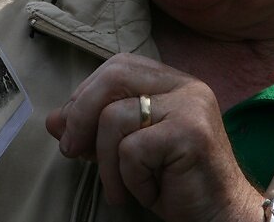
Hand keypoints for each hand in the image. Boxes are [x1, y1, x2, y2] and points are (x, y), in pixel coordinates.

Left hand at [45, 53, 263, 221]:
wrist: (219, 214)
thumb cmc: (174, 181)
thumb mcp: (125, 150)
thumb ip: (93, 129)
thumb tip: (53, 120)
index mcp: (171, 81)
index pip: (118, 66)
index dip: (85, 94)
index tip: (70, 129)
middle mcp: (185, 85)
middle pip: (114, 77)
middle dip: (81, 115)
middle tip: (71, 151)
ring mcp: (191, 106)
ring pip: (116, 117)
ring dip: (105, 161)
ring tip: (119, 187)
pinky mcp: (191, 133)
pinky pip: (132, 149)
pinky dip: (130, 177)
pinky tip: (149, 191)